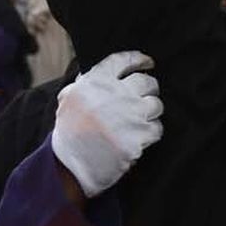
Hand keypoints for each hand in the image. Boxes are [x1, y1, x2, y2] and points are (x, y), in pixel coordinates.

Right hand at [50, 50, 164, 196]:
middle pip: (146, 82)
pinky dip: (151, 133)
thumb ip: (87, 83)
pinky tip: (140, 137)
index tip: (148, 62)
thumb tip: (109, 72)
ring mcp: (129, 115)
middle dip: (149, 89)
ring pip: (156, 105)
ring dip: (151, 112)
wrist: (69, 165)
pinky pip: (156, 128)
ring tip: (140, 120)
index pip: (123, 61)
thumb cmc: (69, 133)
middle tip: (146, 97)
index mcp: (95, 82)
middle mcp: (114, 94)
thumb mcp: (69, 98)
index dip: (139, 59)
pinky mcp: (138, 136)